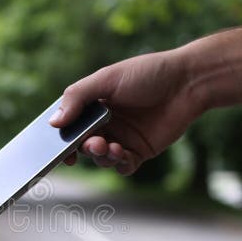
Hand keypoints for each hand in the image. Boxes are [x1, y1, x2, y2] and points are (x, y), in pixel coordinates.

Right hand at [49, 48, 204, 174]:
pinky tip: (123, 155)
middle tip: (94, 144)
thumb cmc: (147, 74)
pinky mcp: (140, 151)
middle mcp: (105, 123)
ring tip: (111, 147)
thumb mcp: (106, 79)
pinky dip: (119, 164)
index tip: (56, 148)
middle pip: (83, 144)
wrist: (188, 82)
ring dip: (102, 157)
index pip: (69, 125)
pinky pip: (123, 166)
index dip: (61, 138)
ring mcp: (122, 138)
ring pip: (101, 158)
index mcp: (93, 104)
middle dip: (84, 148)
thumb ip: (77, 98)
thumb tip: (53, 123)